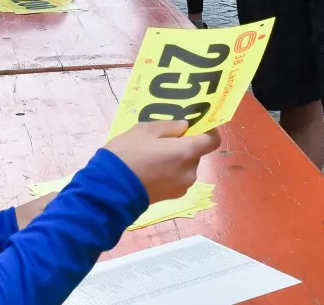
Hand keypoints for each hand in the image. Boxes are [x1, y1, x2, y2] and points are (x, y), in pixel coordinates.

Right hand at [104, 120, 220, 203]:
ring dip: (176, 159)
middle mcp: (190, 171)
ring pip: (185, 166)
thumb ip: (169, 126)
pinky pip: (177, 178)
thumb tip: (184, 127)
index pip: (212, 140)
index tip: (195, 125)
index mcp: (186, 152)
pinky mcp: (172, 197)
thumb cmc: (128, 154)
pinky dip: (169, 172)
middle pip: (195, 153)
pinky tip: (150, 170)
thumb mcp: (144, 130)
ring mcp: (182, 186)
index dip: (208, 131)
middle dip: (184, 145)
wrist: (111, 188)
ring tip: (152, 156)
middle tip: (162, 139)